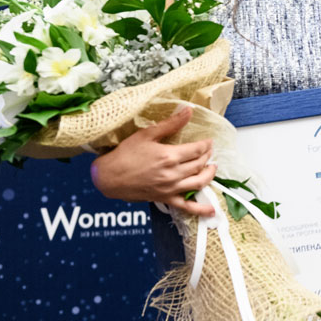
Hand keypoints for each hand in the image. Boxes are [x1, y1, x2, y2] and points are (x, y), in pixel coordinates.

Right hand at [90, 105, 215, 216]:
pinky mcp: (165, 199)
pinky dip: (201, 209)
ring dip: (209, 174)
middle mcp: (173, 174)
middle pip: (200, 164)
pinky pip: (186, 207)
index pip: (198, 149)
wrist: (109, 176)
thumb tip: (188, 110)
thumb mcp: (147, 134)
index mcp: (170, 156)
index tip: (208, 141)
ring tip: (212, 167)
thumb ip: (171, 123)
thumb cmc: (125, 154)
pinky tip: (212, 210)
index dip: (206, 144)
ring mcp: (170, 188)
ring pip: (199, 182)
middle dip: (208, 156)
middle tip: (208, 150)